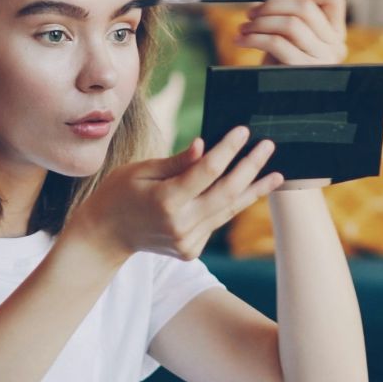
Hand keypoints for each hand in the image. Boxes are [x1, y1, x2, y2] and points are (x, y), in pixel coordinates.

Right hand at [67, 125, 282, 261]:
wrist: (106, 235)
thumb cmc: (120, 193)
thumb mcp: (141, 170)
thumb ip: (177, 161)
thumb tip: (206, 146)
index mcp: (166, 202)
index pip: (207, 171)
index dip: (228, 149)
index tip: (244, 131)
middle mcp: (180, 225)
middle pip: (226, 192)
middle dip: (250, 167)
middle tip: (268, 146)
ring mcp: (188, 242)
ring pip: (228, 211)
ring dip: (254, 190)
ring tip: (276, 173)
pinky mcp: (192, 250)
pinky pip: (217, 221)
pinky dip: (232, 204)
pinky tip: (249, 190)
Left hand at [237, 0, 347, 66]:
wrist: (276, 94)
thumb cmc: (282, 62)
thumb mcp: (292, 36)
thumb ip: (296, 12)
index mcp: (336, 32)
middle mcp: (335, 45)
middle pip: (306, 8)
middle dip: (273, 5)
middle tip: (251, 11)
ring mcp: (321, 60)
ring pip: (290, 24)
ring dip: (260, 22)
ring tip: (244, 27)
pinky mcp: (302, 70)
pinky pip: (276, 43)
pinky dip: (253, 38)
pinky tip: (241, 40)